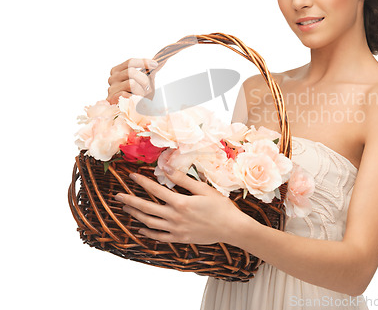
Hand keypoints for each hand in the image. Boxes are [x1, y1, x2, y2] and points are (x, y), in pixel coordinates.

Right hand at [107, 58, 157, 103]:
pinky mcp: (111, 99)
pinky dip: (135, 98)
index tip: (155, 64)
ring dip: (140, 90)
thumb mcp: (144, 81)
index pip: (130, 62)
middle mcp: (112, 78)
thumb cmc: (138, 94)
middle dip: (143, 80)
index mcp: (117, 70)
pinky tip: (136, 100)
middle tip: (147, 87)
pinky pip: (127, 94)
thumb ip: (149, 71)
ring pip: (131, 83)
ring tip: (142, 96)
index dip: (143, 62)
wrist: (131, 112)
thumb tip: (161, 60)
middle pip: (131, 71)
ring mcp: (111, 88)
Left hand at [114, 170, 245, 244]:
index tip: (131, 176)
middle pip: (146, 208)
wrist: (231, 228)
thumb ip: (182, 179)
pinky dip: (148, 232)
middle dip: (130, 200)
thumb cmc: (220, 206)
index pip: (155, 190)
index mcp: (180, 202)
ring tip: (126, 208)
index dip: (141, 182)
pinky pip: (159, 237)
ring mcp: (176, 230)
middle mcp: (174, 217)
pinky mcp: (179, 239)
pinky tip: (141, 228)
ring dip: (136, 215)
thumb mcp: (203, 189)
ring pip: (149, 223)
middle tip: (117, 195)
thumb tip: (166, 167)